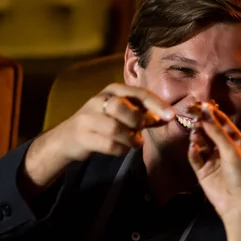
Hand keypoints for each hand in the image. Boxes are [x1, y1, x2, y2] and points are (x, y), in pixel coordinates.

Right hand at [45, 83, 174, 161]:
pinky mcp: (82, 137)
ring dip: (131, 139)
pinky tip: (121, 148)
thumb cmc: (104, 124)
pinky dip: (121, 150)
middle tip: (143, 130)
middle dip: (138, 121)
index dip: (156, 104)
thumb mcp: (124, 113)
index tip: (171, 116)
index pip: (138, 92)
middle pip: (121, 107)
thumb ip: (145, 114)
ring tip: (134, 142)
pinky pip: (109, 145)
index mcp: (113, 90)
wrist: (69, 138)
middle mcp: (98, 100)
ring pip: (115, 129)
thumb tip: (169, 116)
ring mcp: (87, 118)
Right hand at [187, 103, 240, 218]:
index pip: (223, 123)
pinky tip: (193, 148)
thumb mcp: (231, 150)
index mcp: (237, 142)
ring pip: (201, 143)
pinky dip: (193, 152)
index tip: (201, 104)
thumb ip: (216, 132)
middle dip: (201, 124)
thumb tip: (206, 112)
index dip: (212, 113)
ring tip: (194, 133)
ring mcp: (213, 160)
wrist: (239, 204)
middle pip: (209, 131)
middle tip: (191, 115)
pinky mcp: (203, 171)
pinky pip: (195, 158)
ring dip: (197, 137)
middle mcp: (224, 149)